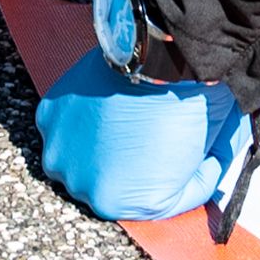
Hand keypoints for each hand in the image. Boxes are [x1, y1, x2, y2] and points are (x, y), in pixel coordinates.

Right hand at [33, 50, 251, 220]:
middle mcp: (83, 188)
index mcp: (122, 205)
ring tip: (127, 123)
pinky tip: (104, 107)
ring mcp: (60, 152)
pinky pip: (67, 128)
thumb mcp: (211, 150)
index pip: (160, 202)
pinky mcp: (48, 118)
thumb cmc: (184, 103)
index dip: (183, 178)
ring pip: (84, 159)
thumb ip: (203, 171)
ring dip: (101, 149)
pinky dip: (83, 121)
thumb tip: (208, 166)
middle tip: (157, 141)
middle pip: (116, 182)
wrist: (156, 54)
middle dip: (138, 167)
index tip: (195, 159)